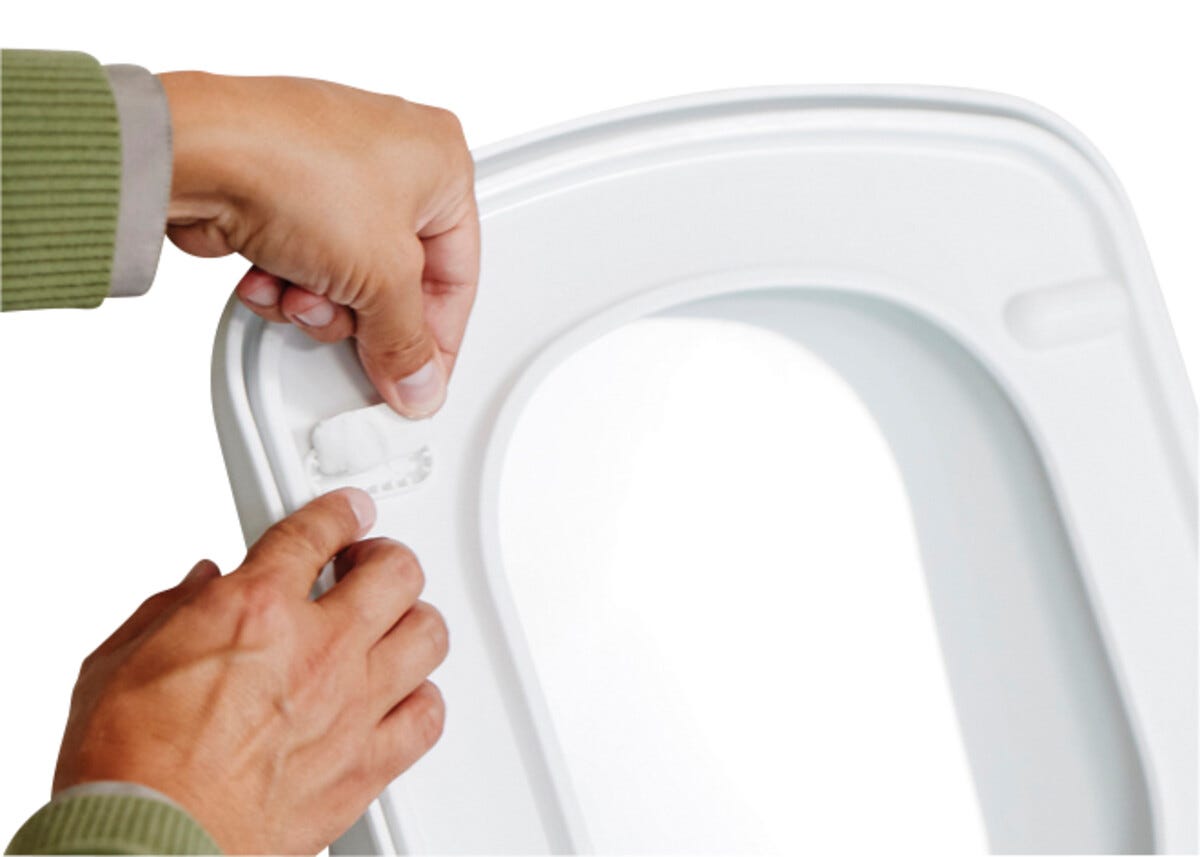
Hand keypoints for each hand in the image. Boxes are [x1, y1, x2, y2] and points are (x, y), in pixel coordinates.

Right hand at [54, 488, 448, 853]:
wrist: (147, 847)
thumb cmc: (126, 767)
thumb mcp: (119, 661)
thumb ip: (168, 610)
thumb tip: (198, 585)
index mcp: (253, 610)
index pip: (317, 530)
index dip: (340, 511)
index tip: (349, 512)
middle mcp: (316, 650)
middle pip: (396, 571)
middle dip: (384, 558)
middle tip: (366, 568)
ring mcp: (350, 707)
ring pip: (427, 634)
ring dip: (411, 620)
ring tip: (390, 625)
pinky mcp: (365, 766)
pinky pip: (428, 716)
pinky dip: (421, 698)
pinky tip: (402, 695)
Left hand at [158, 72, 479, 418]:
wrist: (192, 153)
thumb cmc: (293, 169)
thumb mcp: (381, 277)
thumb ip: (407, 342)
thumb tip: (418, 381)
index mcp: (441, 159)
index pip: (459, 274)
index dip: (438, 339)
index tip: (419, 382)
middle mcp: (391, 157)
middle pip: (398, 281)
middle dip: (362, 316)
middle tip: (347, 330)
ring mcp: (332, 170)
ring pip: (346, 278)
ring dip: (316, 303)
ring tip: (297, 291)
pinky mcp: (279, 190)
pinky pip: (301, 261)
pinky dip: (282, 280)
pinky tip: (266, 273)